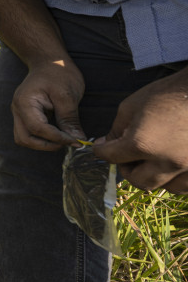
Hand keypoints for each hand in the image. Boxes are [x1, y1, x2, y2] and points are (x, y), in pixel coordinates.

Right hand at [10, 59, 85, 149]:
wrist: (48, 60)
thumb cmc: (58, 73)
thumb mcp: (67, 94)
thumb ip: (69, 119)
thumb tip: (77, 140)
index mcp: (25, 102)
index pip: (38, 129)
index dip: (57, 138)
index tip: (76, 141)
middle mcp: (17, 109)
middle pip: (25, 138)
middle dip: (46, 145)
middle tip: (67, 143)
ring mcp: (19, 113)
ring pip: (24, 138)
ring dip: (42, 144)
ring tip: (62, 140)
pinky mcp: (25, 115)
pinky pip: (28, 133)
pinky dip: (41, 138)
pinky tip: (57, 134)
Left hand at [94, 69, 187, 193]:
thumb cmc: (167, 94)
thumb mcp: (132, 106)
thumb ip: (117, 129)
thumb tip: (107, 143)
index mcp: (144, 143)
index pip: (112, 157)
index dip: (101, 151)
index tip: (101, 148)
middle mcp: (167, 161)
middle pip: (139, 181)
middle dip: (127, 169)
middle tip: (126, 157)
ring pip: (166, 187)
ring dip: (154, 176)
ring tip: (152, 161)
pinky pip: (186, 186)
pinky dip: (177, 180)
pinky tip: (172, 166)